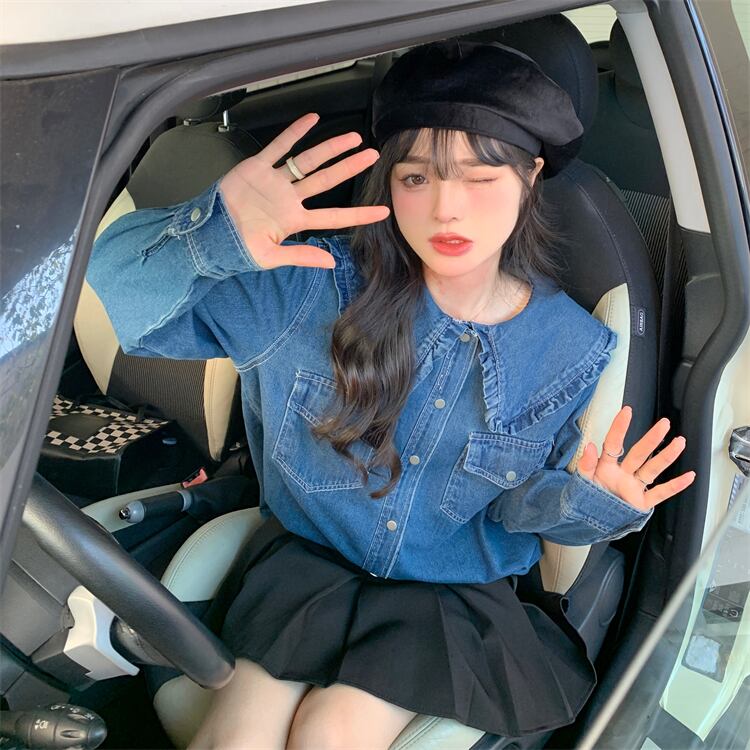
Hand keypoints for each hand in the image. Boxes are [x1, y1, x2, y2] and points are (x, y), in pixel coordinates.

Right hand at [218, 112, 389, 269]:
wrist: (207, 234)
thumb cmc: (236, 248)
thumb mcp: (270, 256)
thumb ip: (301, 256)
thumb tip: (332, 262)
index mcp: (294, 220)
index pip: (334, 217)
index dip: (359, 214)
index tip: (383, 211)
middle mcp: (289, 199)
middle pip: (326, 180)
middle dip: (350, 168)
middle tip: (372, 156)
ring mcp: (275, 181)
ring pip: (307, 161)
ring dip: (329, 148)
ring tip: (352, 139)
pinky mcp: (257, 168)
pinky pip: (278, 147)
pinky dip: (294, 133)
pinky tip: (311, 120)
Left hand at [577, 406, 695, 511]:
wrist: (589, 523)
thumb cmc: (585, 499)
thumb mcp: (581, 482)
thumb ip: (585, 465)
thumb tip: (589, 445)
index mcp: (606, 466)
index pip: (613, 443)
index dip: (619, 427)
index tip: (627, 411)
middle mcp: (623, 474)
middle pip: (639, 453)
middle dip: (652, 438)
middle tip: (664, 424)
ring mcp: (633, 487)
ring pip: (653, 469)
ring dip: (666, 456)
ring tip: (679, 442)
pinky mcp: (641, 503)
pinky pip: (661, 493)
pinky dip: (675, 486)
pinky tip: (689, 476)